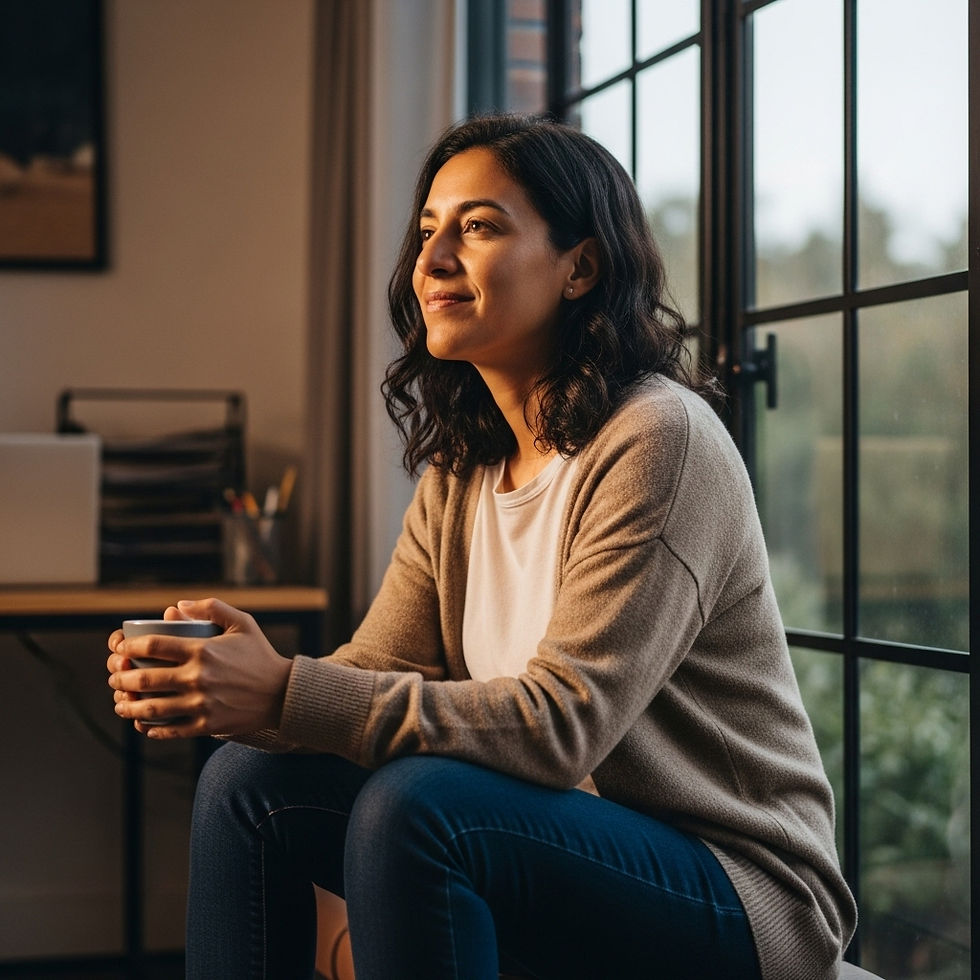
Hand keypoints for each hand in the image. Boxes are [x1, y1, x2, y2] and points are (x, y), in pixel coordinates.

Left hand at [107, 598, 292, 738]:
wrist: (283, 693)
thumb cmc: (261, 655)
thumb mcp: (243, 623)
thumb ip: (211, 607)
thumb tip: (175, 606)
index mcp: (203, 650)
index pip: (153, 645)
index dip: (129, 646)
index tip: (121, 648)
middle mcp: (198, 677)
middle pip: (145, 678)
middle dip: (121, 677)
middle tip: (115, 677)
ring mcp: (201, 703)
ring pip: (152, 708)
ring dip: (129, 706)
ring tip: (121, 703)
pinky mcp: (207, 725)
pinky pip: (171, 729)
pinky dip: (152, 729)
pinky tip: (144, 725)